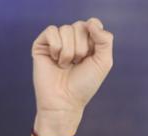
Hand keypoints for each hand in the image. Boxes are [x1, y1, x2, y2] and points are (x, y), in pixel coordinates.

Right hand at [31, 18, 113, 134]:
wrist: (65, 100)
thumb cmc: (84, 84)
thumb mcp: (103, 63)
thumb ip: (105, 41)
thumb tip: (92, 23)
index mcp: (88, 42)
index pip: (93, 23)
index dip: (94, 35)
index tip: (92, 53)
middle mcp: (72, 39)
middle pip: (80, 26)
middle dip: (82, 47)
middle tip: (78, 63)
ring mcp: (56, 41)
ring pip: (66, 29)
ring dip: (69, 52)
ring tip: (66, 65)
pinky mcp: (42, 44)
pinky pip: (52, 31)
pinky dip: (57, 48)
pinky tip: (55, 61)